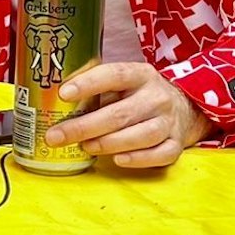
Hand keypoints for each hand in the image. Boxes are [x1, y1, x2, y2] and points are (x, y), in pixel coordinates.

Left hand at [41, 61, 211, 167]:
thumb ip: (94, 88)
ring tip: (85, 147)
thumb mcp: (121, 83)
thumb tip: (50, 99)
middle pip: (121, 113)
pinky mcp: (176, 143)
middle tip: (55, 136)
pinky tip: (117, 160)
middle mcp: (157, 97)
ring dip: (109, 143)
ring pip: (142, 135)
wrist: (183, 107)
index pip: (115, 75)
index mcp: (140, 75)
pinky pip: (160, 154)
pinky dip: (139, 159)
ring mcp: (169, 121)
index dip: (89, 83)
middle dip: (84, 127)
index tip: (63, 94)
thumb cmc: (137, 96)